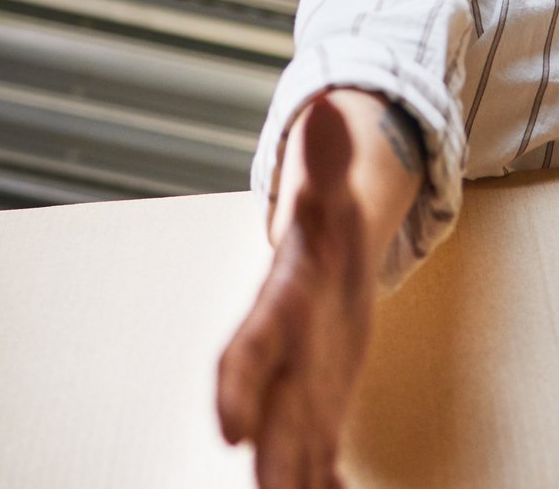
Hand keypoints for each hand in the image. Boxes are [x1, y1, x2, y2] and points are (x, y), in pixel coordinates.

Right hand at [216, 95, 377, 488]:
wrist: (325, 251)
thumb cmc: (324, 224)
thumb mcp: (331, 193)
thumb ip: (327, 160)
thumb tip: (330, 107)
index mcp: (278, 308)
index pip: (248, 350)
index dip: (237, 388)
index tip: (227, 429)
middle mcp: (281, 356)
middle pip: (268, 412)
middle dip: (268, 455)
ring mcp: (301, 385)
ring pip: (294, 443)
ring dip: (296, 479)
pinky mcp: (324, 403)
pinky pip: (323, 452)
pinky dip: (328, 481)